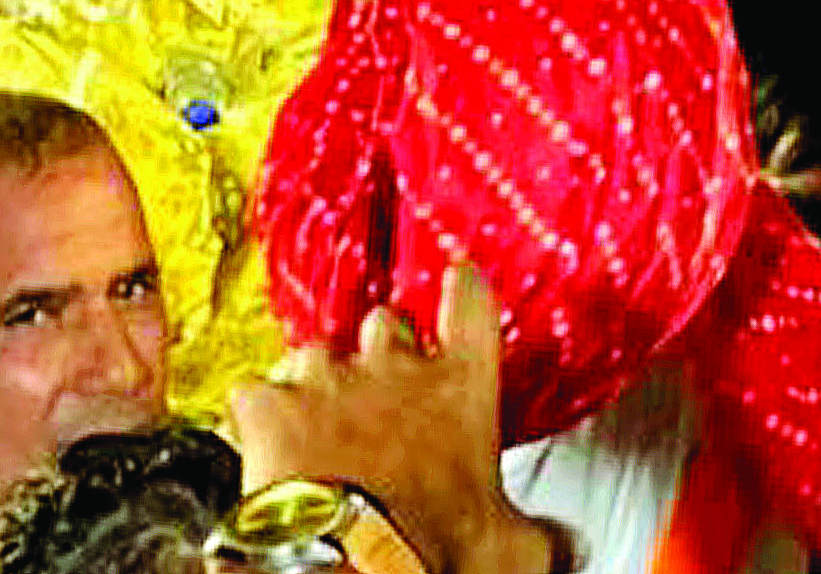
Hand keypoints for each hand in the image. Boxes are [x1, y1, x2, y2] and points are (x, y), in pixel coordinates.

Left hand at [229, 265, 556, 573]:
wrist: (353, 569)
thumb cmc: (431, 551)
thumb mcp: (513, 548)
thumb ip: (539, 529)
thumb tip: (563, 543)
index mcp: (457, 389)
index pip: (470, 310)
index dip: (464, 289)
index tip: (460, 276)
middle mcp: (389, 367)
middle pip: (383, 326)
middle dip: (380, 352)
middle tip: (382, 400)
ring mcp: (322, 378)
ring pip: (315, 355)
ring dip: (317, 386)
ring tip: (320, 439)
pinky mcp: (267, 402)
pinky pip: (257, 391)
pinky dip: (260, 414)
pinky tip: (266, 446)